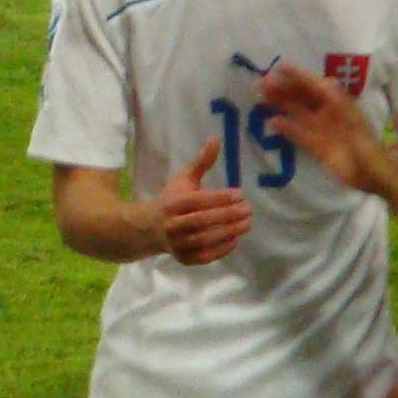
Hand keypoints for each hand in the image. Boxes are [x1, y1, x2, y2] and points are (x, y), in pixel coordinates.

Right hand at [158, 137, 249, 265]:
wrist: (149, 228)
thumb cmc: (171, 200)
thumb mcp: (184, 179)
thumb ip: (201, 162)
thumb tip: (216, 138)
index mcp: (172, 203)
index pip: (198, 201)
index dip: (220, 198)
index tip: (240, 194)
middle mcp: (173, 225)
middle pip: (203, 220)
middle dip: (228, 215)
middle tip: (248, 209)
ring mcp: (178, 244)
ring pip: (205, 240)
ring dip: (228, 232)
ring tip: (247, 224)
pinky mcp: (184, 258)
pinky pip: (204, 256)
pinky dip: (221, 249)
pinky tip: (235, 239)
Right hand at [257, 65, 383, 192]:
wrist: (369, 173)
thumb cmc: (364, 142)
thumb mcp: (353, 119)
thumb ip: (338, 102)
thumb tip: (324, 81)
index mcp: (337, 102)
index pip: (313, 84)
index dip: (297, 75)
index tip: (277, 68)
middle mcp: (327, 112)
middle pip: (302, 97)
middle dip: (283, 89)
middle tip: (261, 84)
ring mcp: (320, 129)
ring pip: (297, 113)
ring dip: (281, 105)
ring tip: (262, 98)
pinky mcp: (316, 146)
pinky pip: (297, 133)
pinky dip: (285, 127)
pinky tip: (271, 121)